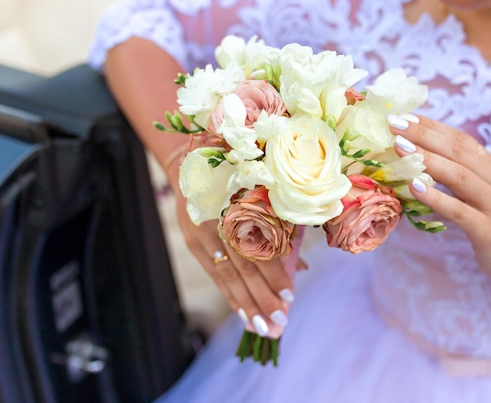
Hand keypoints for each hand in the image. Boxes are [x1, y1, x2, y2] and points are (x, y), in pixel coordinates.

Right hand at [166, 160, 300, 337]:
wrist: (190, 163)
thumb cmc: (235, 173)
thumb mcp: (258, 190)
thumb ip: (279, 223)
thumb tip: (301, 262)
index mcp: (236, 208)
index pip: (257, 248)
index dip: (273, 273)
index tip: (290, 294)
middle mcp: (218, 226)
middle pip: (242, 269)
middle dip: (262, 297)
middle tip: (280, 321)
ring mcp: (202, 237)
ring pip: (227, 277)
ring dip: (246, 304)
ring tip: (262, 328)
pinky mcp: (194, 245)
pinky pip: (215, 276)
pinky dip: (230, 296)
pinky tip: (243, 315)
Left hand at [388, 114, 490, 302]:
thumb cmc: (489, 221)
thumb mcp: (474, 192)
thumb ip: (452, 173)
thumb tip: (411, 155)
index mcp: (490, 166)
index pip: (459, 139)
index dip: (431, 126)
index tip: (403, 115)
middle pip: (458, 151)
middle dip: (424, 135)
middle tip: (394, 124)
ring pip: (460, 176)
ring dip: (428, 160)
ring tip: (400, 149)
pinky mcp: (489, 230)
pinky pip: (460, 211)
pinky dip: (437, 198)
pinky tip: (415, 188)